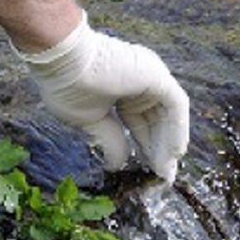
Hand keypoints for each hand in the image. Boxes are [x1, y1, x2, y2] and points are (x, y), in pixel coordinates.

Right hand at [22, 16, 189, 180]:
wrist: (63, 62)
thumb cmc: (68, 86)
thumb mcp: (91, 121)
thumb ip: (110, 140)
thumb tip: (118, 164)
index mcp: (122, 90)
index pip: (140, 123)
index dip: (145, 147)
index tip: (149, 171)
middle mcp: (140, 81)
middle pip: (157, 121)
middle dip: (160, 149)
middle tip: (163, 177)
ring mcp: (150, 76)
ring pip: (169, 115)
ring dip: (168, 144)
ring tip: (166, 171)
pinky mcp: (156, 75)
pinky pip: (176, 106)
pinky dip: (177, 130)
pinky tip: (173, 154)